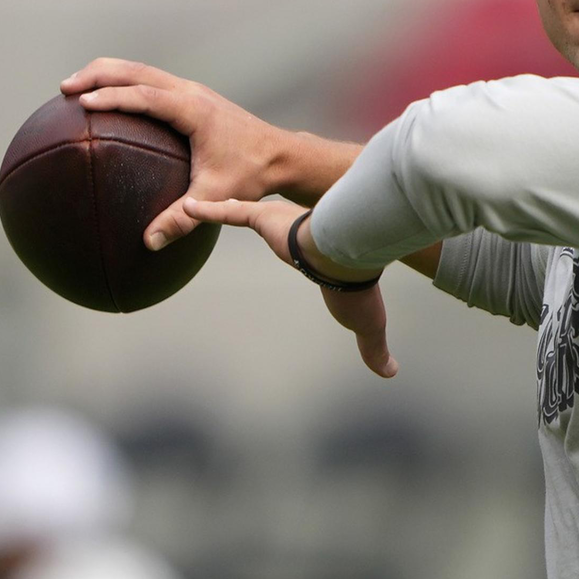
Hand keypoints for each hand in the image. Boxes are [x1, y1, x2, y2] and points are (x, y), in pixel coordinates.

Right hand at [62, 59, 287, 250]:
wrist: (281, 155)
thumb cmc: (251, 175)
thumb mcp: (215, 197)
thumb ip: (181, 220)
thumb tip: (149, 243)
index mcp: (193, 110)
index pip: (145, 95)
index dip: (112, 97)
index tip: (83, 102)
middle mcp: (190, 92)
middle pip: (136, 70)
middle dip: (98, 75)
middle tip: (65, 88)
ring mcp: (191, 90)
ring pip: (142, 70)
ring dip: (108, 74)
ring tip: (75, 87)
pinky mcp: (191, 95)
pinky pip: (150, 81)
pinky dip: (124, 82)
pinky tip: (106, 99)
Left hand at [182, 196, 397, 378]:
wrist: (350, 261)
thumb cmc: (358, 292)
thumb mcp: (367, 325)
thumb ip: (374, 348)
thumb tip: (391, 373)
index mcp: (319, 260)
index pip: (306, 253)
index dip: (300, 247)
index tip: (297, 246)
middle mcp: (298, 237)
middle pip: (275, 227)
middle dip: (261, 217)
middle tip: (246, 211)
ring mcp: (280, 225)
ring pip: (246, 214)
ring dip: (225, 209)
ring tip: (201, 205)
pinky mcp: (265, 218)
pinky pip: (231, 213)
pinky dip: (209, 210)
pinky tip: (187, 206)